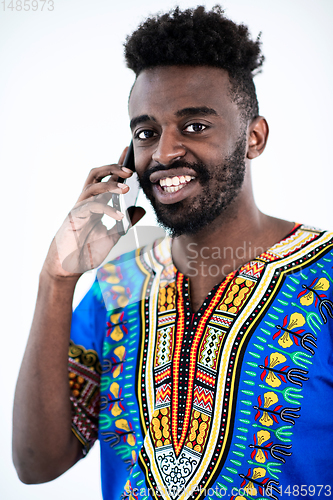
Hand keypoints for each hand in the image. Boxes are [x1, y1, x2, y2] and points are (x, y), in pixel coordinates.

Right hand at [43, 148, 144, 278]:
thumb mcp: (113, 235)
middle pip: (96, 174)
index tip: (128, 152)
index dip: (116, 165)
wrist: (69, 267)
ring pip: (92, 186)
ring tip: (126, 188)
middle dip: (112, 167)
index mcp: (95, 203)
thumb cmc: (87, 251)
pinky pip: (91, 206)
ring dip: (110, 185)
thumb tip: (141, 209)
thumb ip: (125, 222)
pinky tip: (119, 216)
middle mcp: (86, 202)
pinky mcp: (74, 217)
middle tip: (130, 170)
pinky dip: (107, 208)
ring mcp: (79, 208)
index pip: (106, 179)